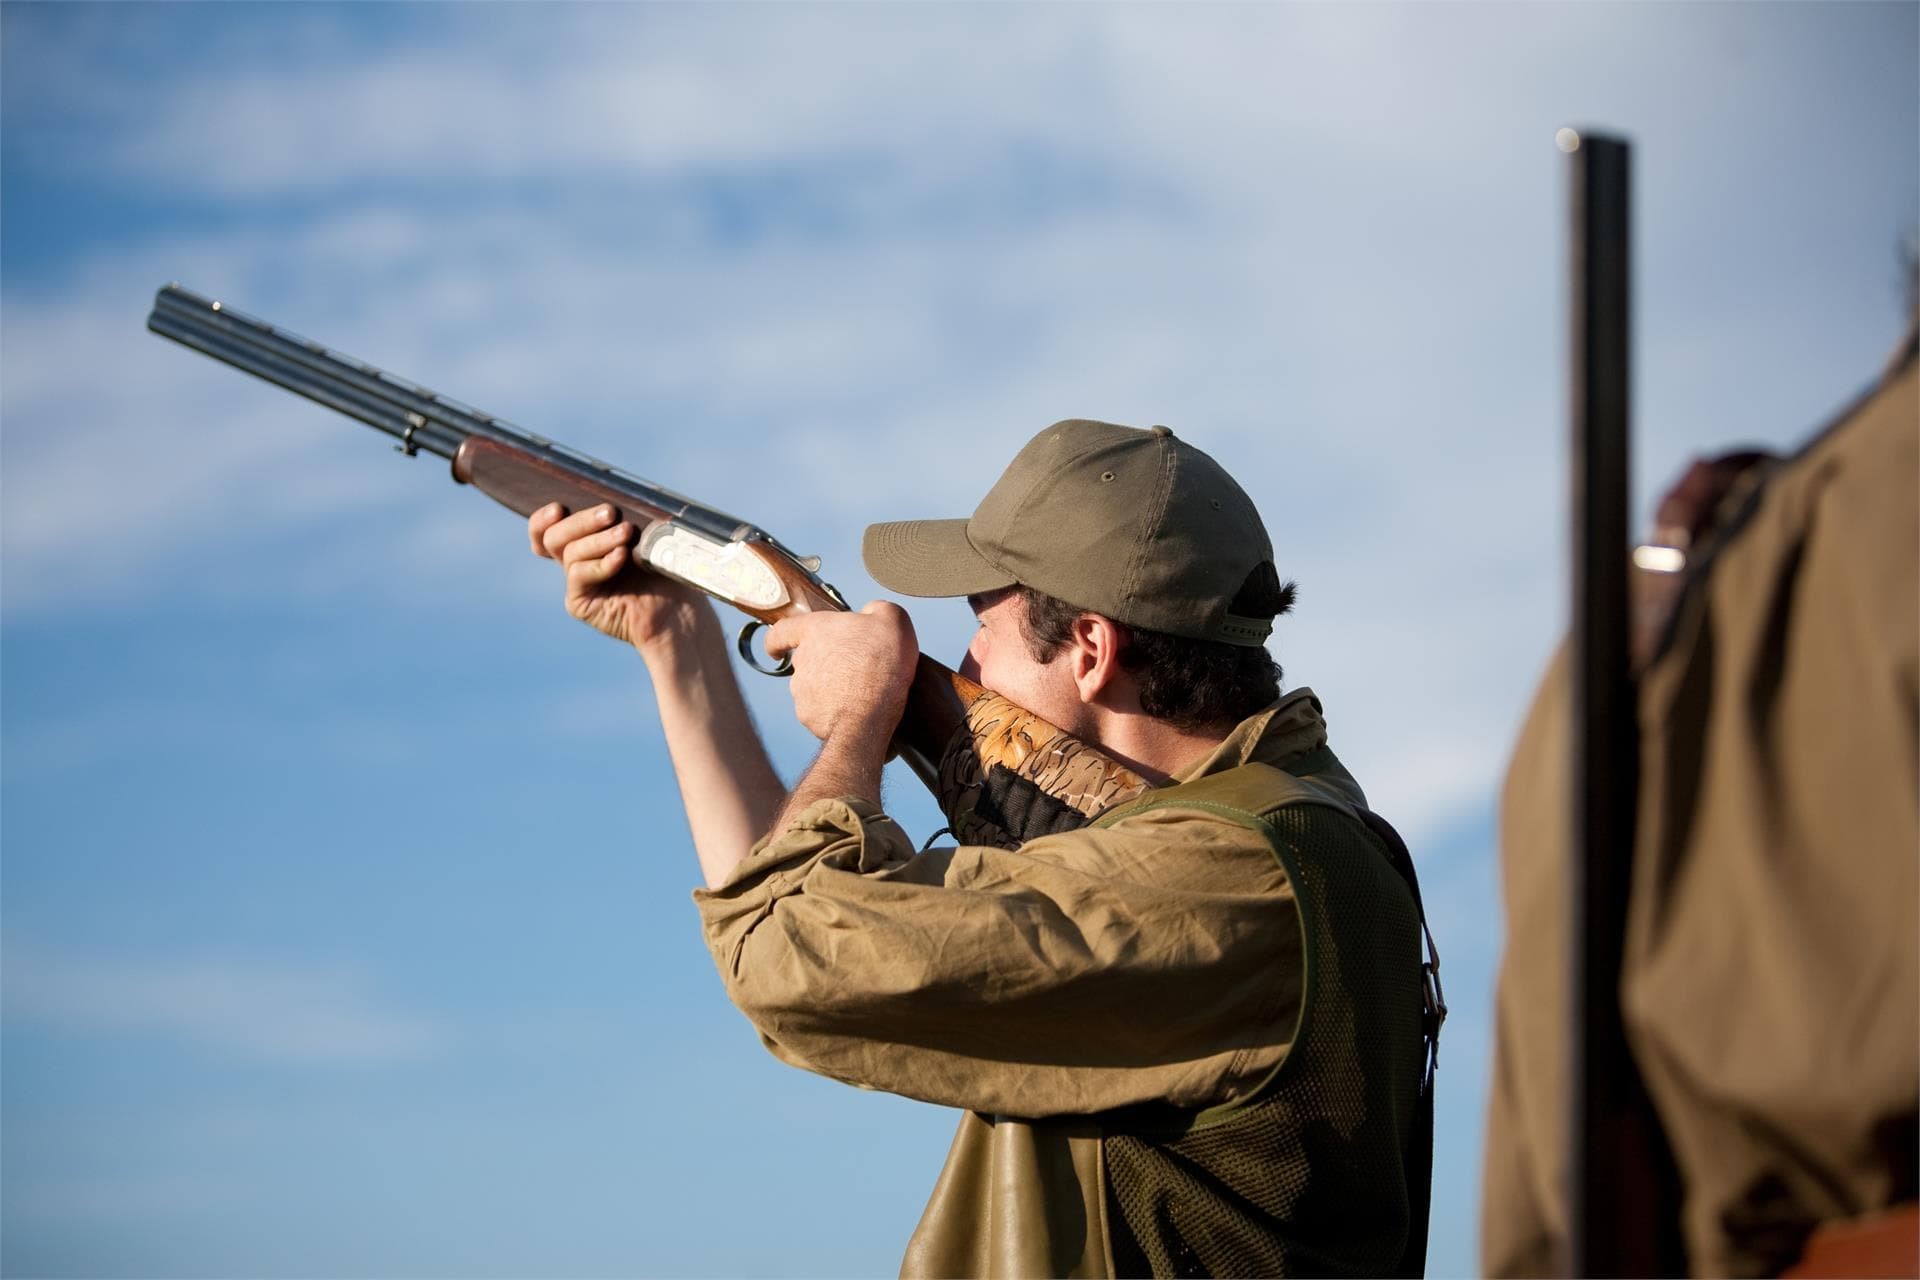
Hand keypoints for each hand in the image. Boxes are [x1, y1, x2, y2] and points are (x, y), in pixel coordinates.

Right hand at [528, 503, 708, 654]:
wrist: (679, 611)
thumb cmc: (666, 568)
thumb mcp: (645, 534)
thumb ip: (622, 518)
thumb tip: (609, 502)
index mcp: (585, 541)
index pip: (547, 528)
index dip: (544, 518)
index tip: (558, 507)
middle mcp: (575, 561)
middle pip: (554, 536)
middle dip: (581, 520)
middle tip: (610, 512)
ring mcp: (577, 582)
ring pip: (570, 552)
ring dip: (599, 539)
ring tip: (627, 532)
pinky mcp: (580, 603)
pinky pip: (580, 575)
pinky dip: (601, 563)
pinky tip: (621, 556)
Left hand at [765, 602, 918, 743]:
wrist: (871, 712)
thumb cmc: (879, 661)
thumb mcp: (891, 618)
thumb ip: (877, 609)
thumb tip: (872, 613)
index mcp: (815, 631)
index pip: (782, 631)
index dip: (778, 640)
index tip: (776, 649)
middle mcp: (802, 660)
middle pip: (806, 661)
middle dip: (825, 665)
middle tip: (854, 669)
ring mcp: (802, 691)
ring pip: (814, 688)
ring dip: (832, 689)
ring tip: (861, 692)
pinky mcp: (809, 716)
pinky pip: (820, 712)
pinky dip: (835, 711)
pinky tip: (857, 711)